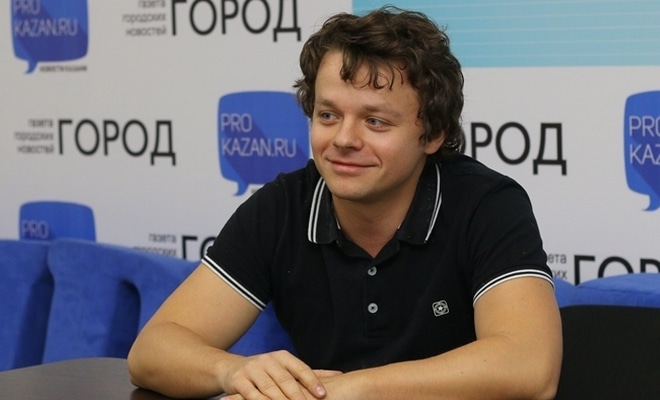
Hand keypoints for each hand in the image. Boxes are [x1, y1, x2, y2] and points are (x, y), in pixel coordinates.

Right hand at [222, 350, 340, 399]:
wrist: (231, 368)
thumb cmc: (267, 371)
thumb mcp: (287, 368)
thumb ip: (311, 373)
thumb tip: (340, 375)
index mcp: (283, 357)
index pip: (301, 369)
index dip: (312, 381)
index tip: (323, 395)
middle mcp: (268, 360)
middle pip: (286, 380)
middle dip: (297, 395)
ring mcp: (253, 369)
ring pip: (269, 388)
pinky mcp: (239, 380)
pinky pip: (251, 394)